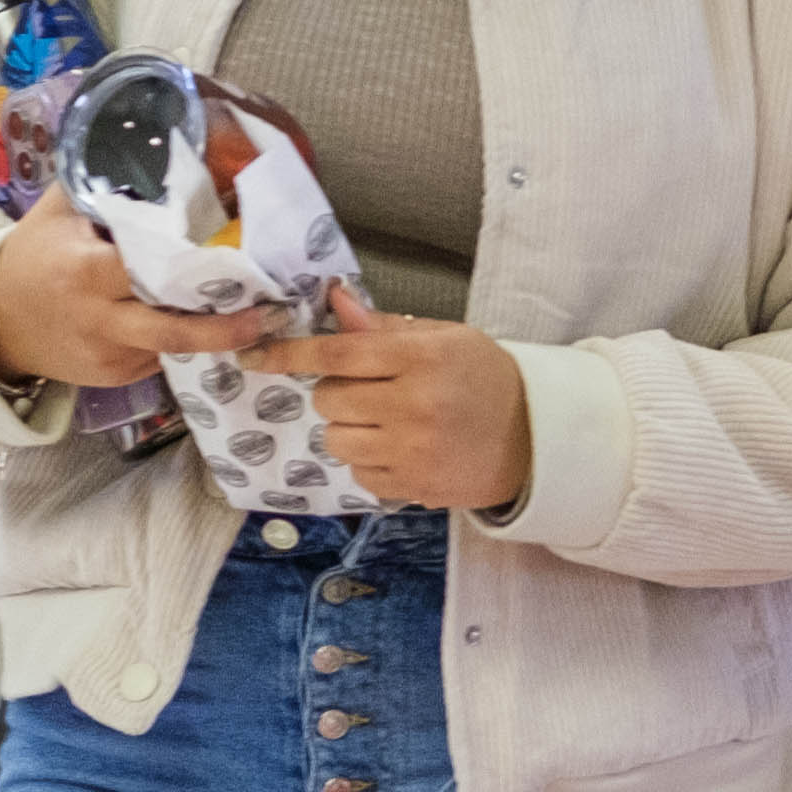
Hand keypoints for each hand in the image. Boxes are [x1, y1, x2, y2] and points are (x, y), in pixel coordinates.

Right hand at [0, 197, 269, 387]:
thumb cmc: (32, 254)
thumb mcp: (60, 210)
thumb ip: (106, 183)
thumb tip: (162, 148)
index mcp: (85, 270)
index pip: (148, 269)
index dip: (192, 265)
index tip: (235, 255)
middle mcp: (99, 319)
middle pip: (174, 330)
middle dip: (226, 327)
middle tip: (273, 311)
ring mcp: (108, 355)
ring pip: (174, 345)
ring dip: (213, 332)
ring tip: (259, 316)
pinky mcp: (114, 378)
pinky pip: (159, 357)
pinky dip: (182, 340)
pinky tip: (208, 323)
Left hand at [256, 287, 535, 513]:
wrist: (536, 439)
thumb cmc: (485, 378)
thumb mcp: (446, 338)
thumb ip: (385, 328)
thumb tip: (335, 302)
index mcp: (422, 359)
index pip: (339, 353)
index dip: (290, 354)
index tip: (255, 355)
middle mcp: (415, 405)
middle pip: (329, 399)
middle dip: (337, 391)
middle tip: (371, 388)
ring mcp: (413, 452)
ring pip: (337, 440)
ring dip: (349, 428)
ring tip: (385, 421)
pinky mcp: (414, 488)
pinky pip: (359, 474)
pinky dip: (369, 460)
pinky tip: (402, 448)